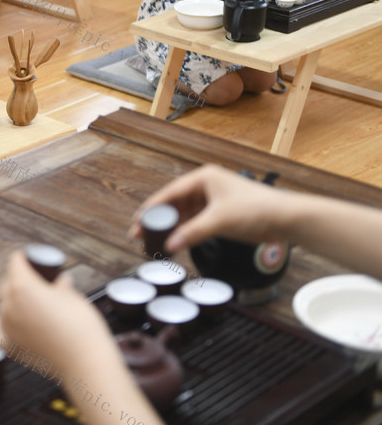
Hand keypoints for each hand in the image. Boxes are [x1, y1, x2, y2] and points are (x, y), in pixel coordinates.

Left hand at [0, 252, 115, 371]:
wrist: (85, 361)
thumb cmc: (81, 325)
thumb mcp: (72, 295)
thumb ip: (61, 285)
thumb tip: (61, 280)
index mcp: (22, 286)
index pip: (15, 263)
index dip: (24, 258)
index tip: (30, 259)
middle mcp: (9, 305)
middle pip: (7, 283)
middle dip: (18, 278)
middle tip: (34, 279)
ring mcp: (7, 326)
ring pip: (3, 305)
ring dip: (12, 300)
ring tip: (29, 301)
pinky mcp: (10, 347)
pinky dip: (0, 323)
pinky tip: (8, 320)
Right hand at [130, 164, 288, 252]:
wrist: (287, 219)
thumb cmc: (257, 209)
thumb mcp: (220, 220)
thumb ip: (193, 233)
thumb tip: (170, 245)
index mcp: (204, 178)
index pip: (170, 192)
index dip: (151, 208)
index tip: (137, 221)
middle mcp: (206, 186)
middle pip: (174, 204)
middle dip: (157, 220)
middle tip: (139, 234)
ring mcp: (212, 201)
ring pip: (183, 215)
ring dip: (170, 228)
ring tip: (153, 241)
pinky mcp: (220, 214)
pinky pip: (195, 223)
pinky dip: (184, 232)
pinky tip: (174, 243)